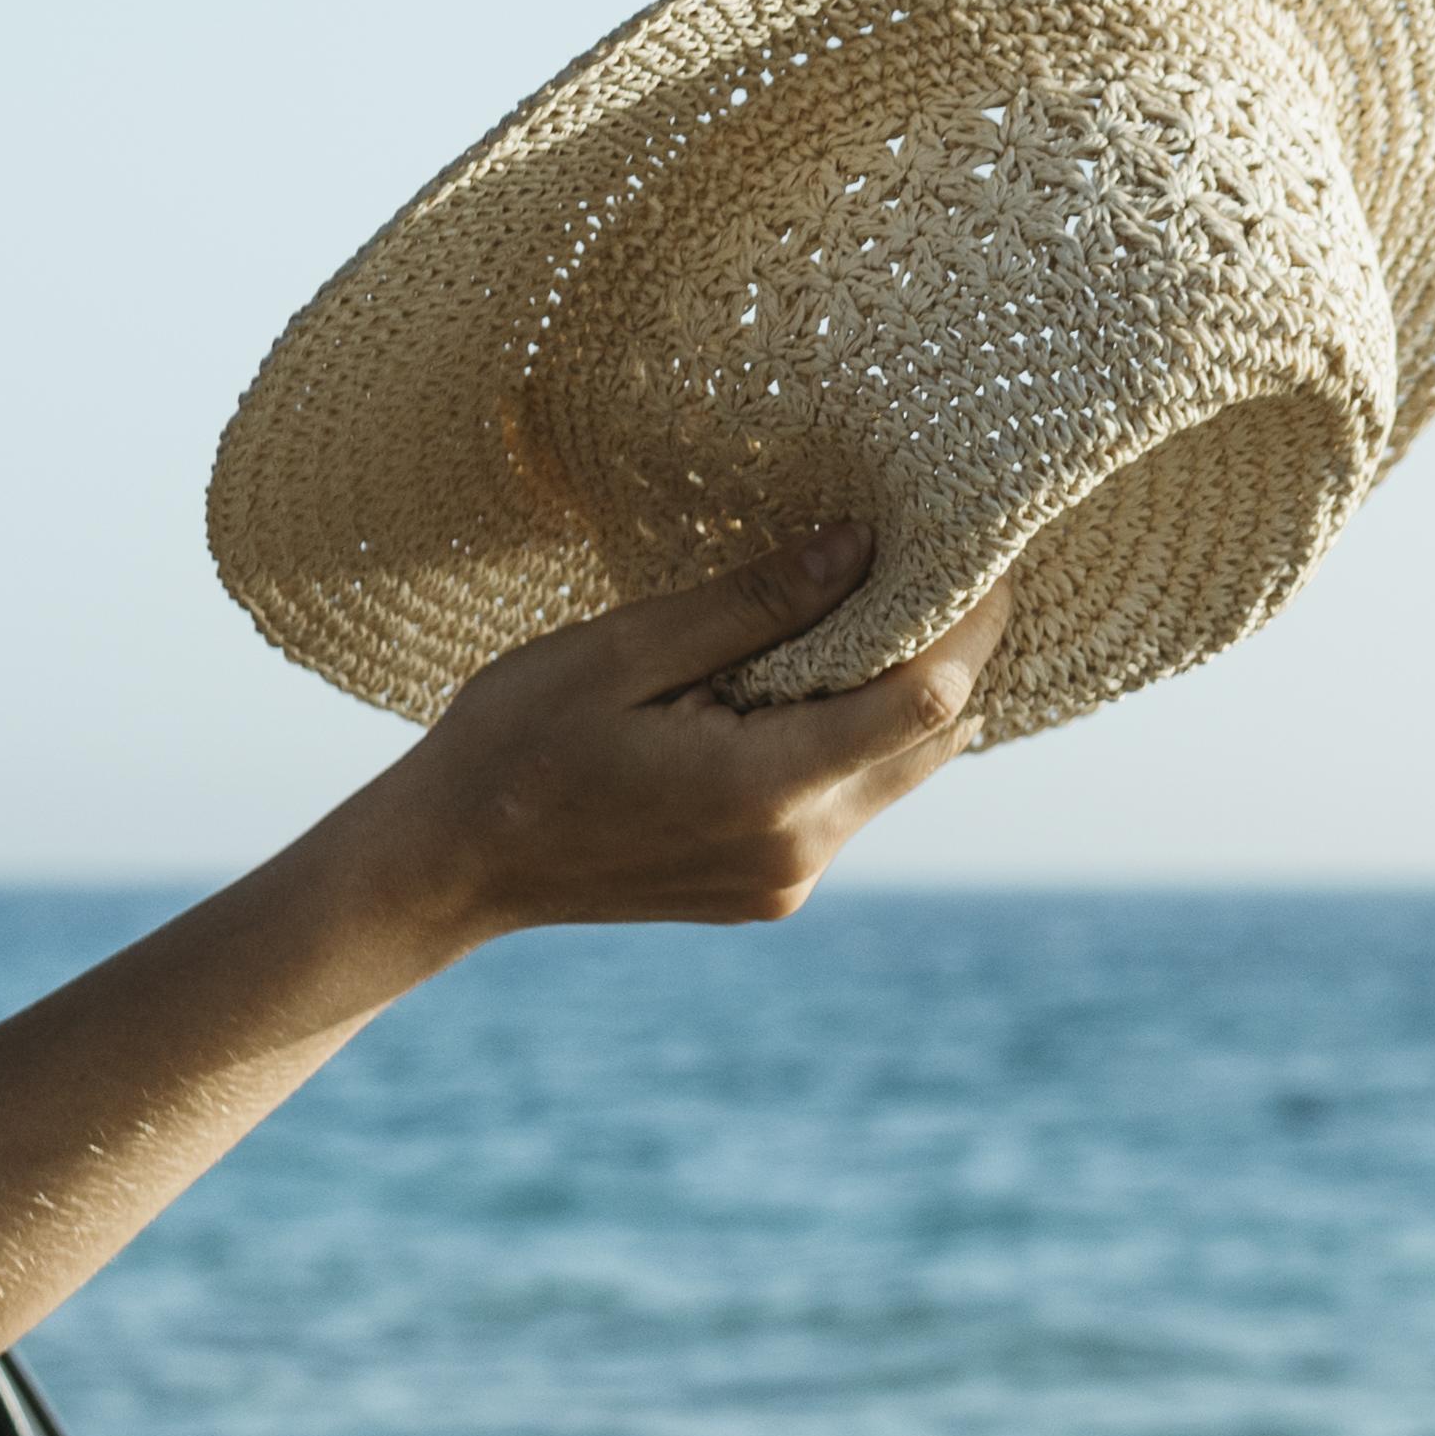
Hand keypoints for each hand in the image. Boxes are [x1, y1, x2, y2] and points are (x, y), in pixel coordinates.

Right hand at [328, 524, 1009, 961]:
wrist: (453, 864)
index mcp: (766, 788)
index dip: (972, 622)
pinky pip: (854, 802)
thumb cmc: (514, 742)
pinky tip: (824, 677)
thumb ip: (750, 606)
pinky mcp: (773, 889)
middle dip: (956, 652)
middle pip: (936, 742)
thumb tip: (860, 545)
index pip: (926, 700)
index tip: (981, 550)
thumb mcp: (622, 650)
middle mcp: (797, 849)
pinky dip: (860, 737)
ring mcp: (788, 880)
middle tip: (949, 561)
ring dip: (908, 696)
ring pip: (902, 775)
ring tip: (888, 605)